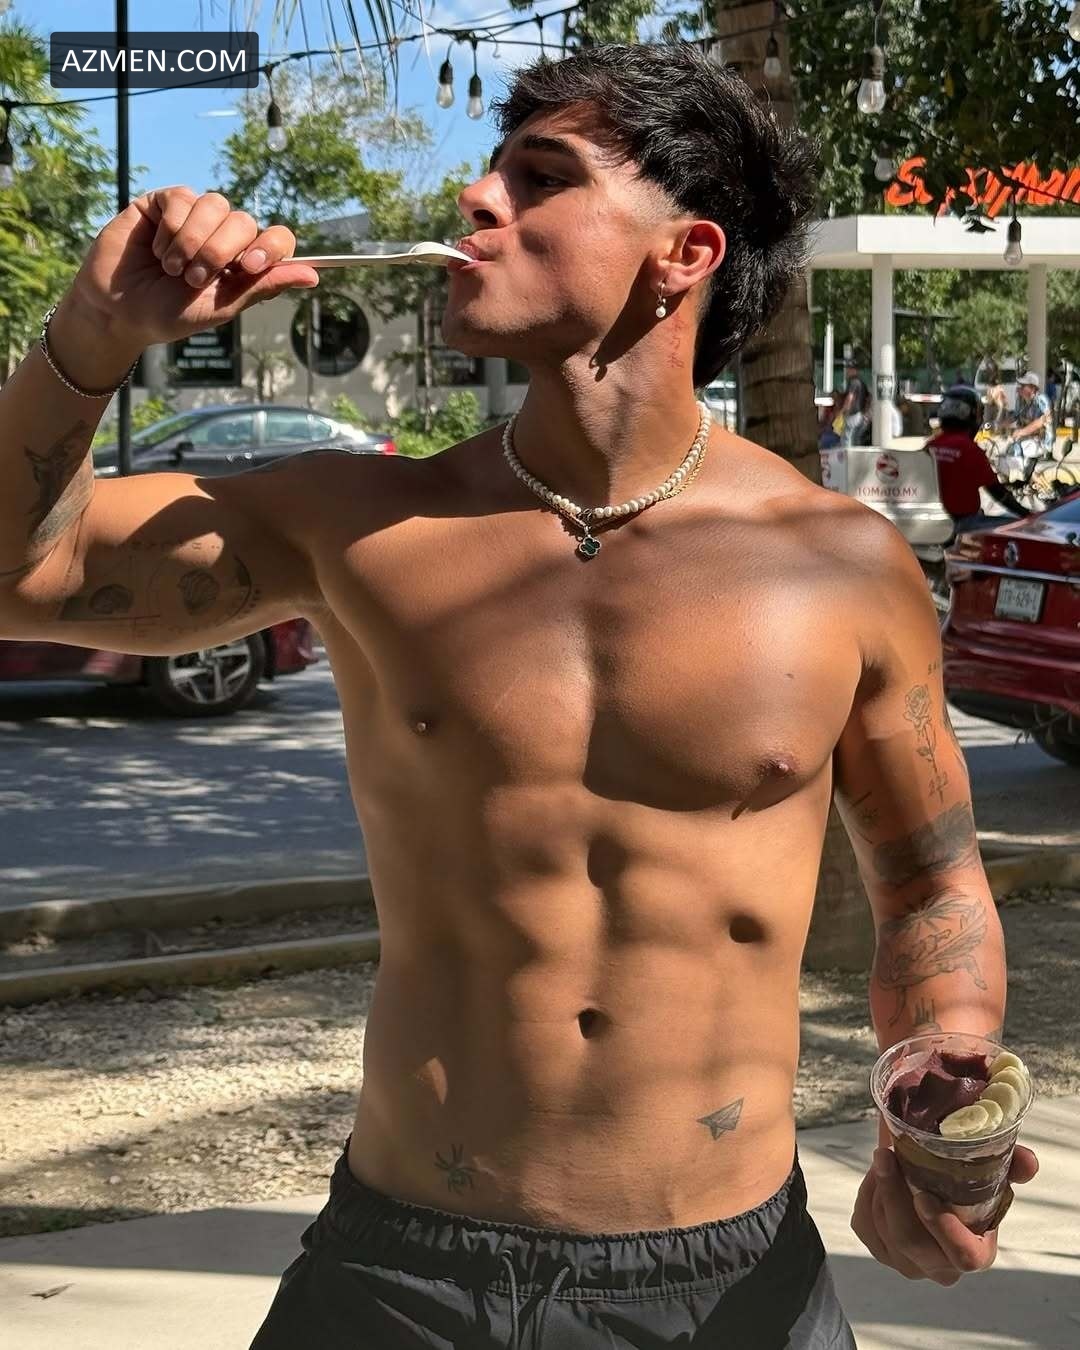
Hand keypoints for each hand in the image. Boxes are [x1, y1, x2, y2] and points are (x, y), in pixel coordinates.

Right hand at [63, 187, 318, 351]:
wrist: (118, 311)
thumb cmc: (169, 315)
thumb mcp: (221, 307)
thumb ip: (263, 286)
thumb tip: (313, 275)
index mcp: (243, 261)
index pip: (276, 238)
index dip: (270, 246)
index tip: (251, 265)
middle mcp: (222, 234)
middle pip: (244, 221)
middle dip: (220, 251)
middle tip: (193, 278)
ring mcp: (194, 215)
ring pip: (214, 205)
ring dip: (193, 241)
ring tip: (171, 268)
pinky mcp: (164, 202)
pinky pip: (182, 198)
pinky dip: (171, 227)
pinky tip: (156, 249)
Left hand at [850, 1144, 1038, 1284]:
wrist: (932, 1194)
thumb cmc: (965, 1189)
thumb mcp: (990, 1176)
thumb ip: (1012, 1167)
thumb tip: (1028, 1161)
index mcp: (975, 1252)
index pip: (964, 1255)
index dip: (944, 1229)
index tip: (924, 1196)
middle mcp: (940, 1266)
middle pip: (910, 1240)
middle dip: (894, 1194)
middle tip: (886, 1155)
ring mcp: (908, 1264)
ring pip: (883, 1228)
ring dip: (879, 1187)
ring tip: (885, 1156)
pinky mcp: (880, 1251)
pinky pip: (864, 1223)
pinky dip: (867, 1194)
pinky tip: (878, 1177)